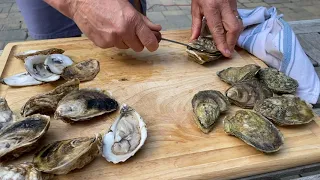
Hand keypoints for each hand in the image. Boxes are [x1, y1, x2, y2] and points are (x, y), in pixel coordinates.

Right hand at [45, 0, 161, 51]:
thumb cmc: (105, 1)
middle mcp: (123, 32)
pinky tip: (106, 29)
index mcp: (132, 21)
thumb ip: (143, 20)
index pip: (149, 41)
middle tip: (131, 32)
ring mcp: (112, 40)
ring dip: (124, 40)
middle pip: (138, 47)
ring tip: (115, 27)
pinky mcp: (102, 44)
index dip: (153, 44)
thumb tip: (156, 29)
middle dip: (137, 41)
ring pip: (125, 47)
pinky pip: (113, 46)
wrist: (81, 2)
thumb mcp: (128, 7)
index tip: (153, 45)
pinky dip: (112, 41)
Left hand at [190, 0, 242, 56]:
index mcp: (212, 8)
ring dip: (235, 37)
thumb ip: (196, 24)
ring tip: (229, 45)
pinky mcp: (235, 4)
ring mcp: (232, 5)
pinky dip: (235, 29)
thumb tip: (194, 39)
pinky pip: (238, 19)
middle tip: (228, 52)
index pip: (218, 29)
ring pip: (238, 24)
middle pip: (233, 29)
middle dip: (232, 42)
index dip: (222, 43)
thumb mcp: (195, 7)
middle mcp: (224, 7)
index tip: (225, 53)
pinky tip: (230, 35)